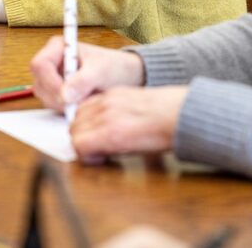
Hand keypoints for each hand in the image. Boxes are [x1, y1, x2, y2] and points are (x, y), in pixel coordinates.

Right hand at [31, 38, 145, 112]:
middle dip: (58, 96)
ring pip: (45, 97)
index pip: (40, 65)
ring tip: (87, 98)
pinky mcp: (57, 93)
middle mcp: (52, 62)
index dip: (49, 82)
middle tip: (80, 101)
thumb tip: (64, 95)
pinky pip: (54, 105)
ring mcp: (53, 79)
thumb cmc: (114, 66)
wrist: (124, 77)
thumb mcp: (101, 70)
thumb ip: (83, 81)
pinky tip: (84, 103)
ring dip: (64, 104)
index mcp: (58, 47)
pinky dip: (67, 108)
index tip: (66, 95)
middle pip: (40, 83)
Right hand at [69, 85, 187, 160]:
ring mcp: (109, 101)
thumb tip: (94, 154)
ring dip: (82, 124)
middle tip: (94, 148)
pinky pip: (91, 102)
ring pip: (79, 113)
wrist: (177, 114)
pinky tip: (103, 120)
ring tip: (97, 133)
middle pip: (74, 127)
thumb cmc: (161, 136)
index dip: (82, 154)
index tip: (93, 158)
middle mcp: (106, 115)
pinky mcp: (114, 92)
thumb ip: (108, 150)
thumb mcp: (132, 152)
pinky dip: (91, 111)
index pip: (77, 143)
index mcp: (111, 133)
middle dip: (79, 139)